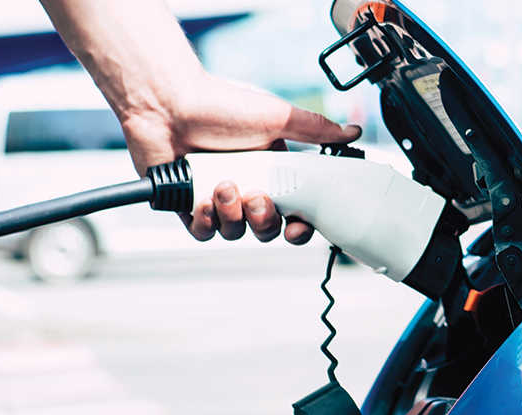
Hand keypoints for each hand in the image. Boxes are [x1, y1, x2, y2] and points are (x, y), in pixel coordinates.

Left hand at [118, 73, 360, 243]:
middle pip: (266, 228)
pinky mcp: (188, 206)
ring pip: (235, 233)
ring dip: (232, 215)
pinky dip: (206, 221)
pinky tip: (204, 200)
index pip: (295, 211)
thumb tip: (352, 131)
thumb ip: (317, 130)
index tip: (299, 225)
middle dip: (264, 220)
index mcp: (272, 171)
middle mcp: (247, 186)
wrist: (168, 106)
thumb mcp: (278, 118)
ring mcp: (216, 199)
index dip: (300, 225)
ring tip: (222, 186)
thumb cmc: (219, 105)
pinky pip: (204, 233)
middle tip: (256, 199)